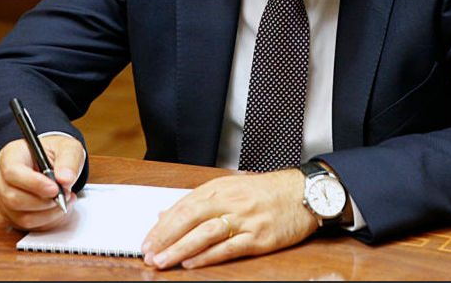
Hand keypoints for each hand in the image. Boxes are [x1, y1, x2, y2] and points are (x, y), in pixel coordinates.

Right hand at [0, 134, 84, 230]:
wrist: (54, 164)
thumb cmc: (56, 153)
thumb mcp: (68, 148)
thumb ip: (69, 160)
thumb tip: (65, 179)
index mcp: (11, 155)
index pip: (12, 172)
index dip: (33, 183)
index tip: (55, 188)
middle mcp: (1, 178)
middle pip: (13, 198)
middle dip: (43, 202)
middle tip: (64, 194)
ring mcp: (3, 198)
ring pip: (21, 216)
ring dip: (48, 213)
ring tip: (65, 200)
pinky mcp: (11, 214)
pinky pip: (27, 225)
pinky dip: (48, 220)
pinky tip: (58, 208)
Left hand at [142, 168, 316, 269]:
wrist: (303, 193)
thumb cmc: (267, 192)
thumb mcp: (229, 189)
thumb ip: (197, 202)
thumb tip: (165, 215)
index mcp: (220, 187)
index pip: (183, 206)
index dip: (162, 226)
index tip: (147, 241)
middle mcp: (230, 201)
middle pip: (190, 218)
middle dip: (166, 238)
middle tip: (149, 254)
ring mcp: (245, 218)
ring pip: (206, 233)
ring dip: (181, 249)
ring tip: (164, 261)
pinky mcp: (259, 236)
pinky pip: (229, 247)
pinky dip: (209, 256)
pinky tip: (193, 263)